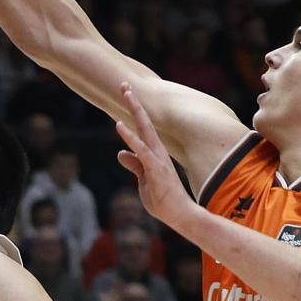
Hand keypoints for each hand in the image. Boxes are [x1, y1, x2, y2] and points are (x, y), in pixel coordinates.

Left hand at [112, 83, 201, 230]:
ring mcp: (157, 158)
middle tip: (124, 84)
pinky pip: (140, 149)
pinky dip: (129, 137)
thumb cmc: (163, 200)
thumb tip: (120, 153)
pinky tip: (119, 125)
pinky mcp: (155, 168)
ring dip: (134, 110)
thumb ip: (134, 165)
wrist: (180, 215)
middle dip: (133, 103)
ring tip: (125, 93)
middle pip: (144, 122)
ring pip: (143, 129)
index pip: (143, 128)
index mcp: (155, 153)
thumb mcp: (143, 180)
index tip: (127, 95)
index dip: (134, 112)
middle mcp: (157, 151)